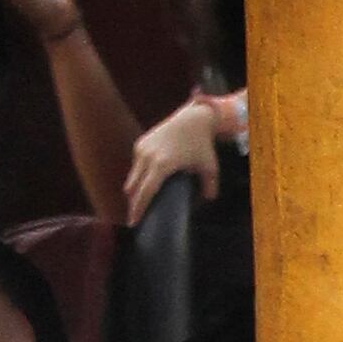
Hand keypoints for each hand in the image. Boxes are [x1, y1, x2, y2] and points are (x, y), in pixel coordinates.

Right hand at [123, 91, 238, 228]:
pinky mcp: (140, 143)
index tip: (134, 222)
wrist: (192, 118)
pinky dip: (138, 177)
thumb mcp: (210, 167)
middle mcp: (148, 156)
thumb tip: (207, 200)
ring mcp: (142, 148)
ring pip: (132, 177)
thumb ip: (210, 186)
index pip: (145, 192)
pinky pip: (135, 166)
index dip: (138, 209)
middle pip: (133, 188)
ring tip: (139, 203)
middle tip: (134, 219)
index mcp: (163, 164)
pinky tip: (143, 185)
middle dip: (133, 204)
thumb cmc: (202, 144)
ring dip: (134, 191)